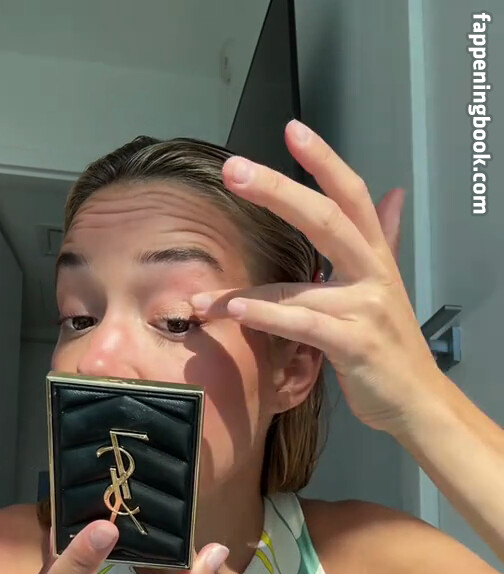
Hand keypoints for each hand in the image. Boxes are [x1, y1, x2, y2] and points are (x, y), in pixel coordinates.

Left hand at [192, 120, 441, 435]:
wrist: (416, 400)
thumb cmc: (392, 346)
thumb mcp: (390, 285)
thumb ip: (386, 238)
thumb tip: (394, 194)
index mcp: (376, 256)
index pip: (352, 195)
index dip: (324, 160)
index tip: (292, 130)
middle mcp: (373, 274)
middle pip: (327, 219)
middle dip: (279, 191)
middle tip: (235, 170)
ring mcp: (364, 309)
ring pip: (300, 285)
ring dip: (245, 289)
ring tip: (202, 297)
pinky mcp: (354, 345)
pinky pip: (304, 324)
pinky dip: (268, 316)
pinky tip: (236, 311)